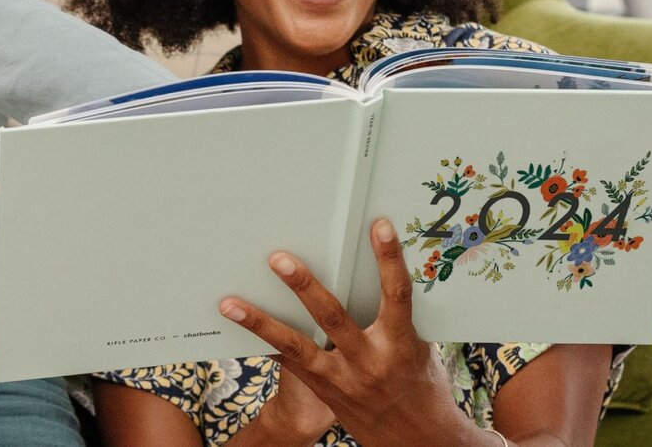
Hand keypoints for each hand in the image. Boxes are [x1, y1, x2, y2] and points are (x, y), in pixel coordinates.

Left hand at [220, 218, 468, 446]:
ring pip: (296, 346)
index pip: (397, 294)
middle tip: (278, 258)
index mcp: (401, 344)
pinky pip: (288, 361)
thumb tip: (386, 267)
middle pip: (332, 317)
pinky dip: (264, 341)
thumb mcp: (420, 347)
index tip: (379, 226)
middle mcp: (369, 361)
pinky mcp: (324, 388)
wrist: (414, 440)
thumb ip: (399, 313)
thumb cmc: (420, 383)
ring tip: (231, 302)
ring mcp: (342, 379)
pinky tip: (238, 323)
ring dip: (261, 322)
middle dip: (303, 285)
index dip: (390, 260)